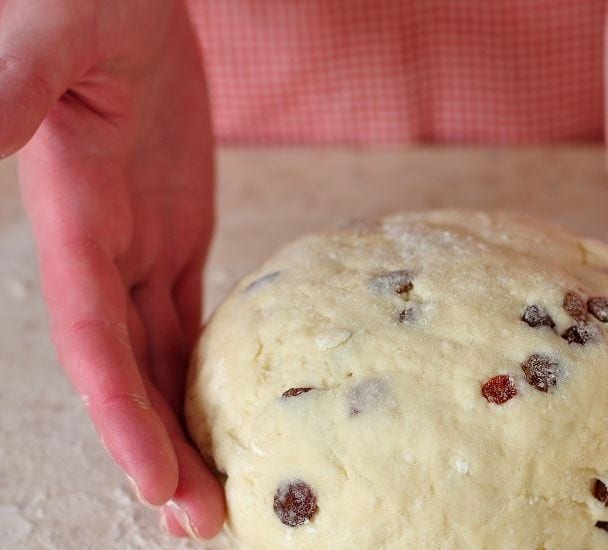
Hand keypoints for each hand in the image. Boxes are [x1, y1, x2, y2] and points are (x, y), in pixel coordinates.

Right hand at [6, 0, 223, 537]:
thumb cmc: (79, 3)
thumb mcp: (46, 42)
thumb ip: (6, 91)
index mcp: (75, 224)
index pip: (95, 345)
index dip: (121, 416)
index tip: (156, 483)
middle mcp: (103, 251)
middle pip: (130, 373)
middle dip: (160, 448)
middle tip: (203, 523)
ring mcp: (142, 246)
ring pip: (163, 356)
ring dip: (185, 425)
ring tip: (221, 492)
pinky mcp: (178, 232)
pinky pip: (190, 316)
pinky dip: (206, 370)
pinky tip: (228, 412)